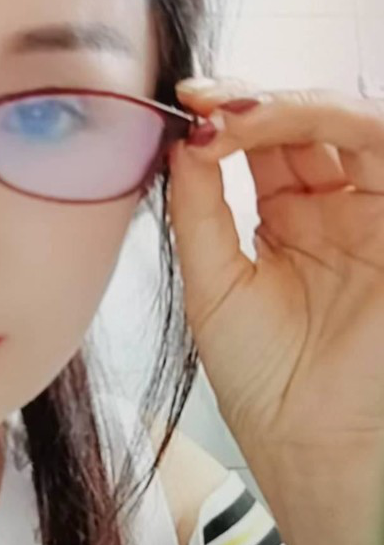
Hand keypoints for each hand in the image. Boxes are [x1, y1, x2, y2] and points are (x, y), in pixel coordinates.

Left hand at [167, 78, 383, 491]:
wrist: (313, 444)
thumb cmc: (266, 381)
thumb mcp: (213, 284)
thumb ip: (199, 210)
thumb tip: (182, 141)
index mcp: (285, 224)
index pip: (259, 145)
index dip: (223, 120)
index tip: (182, 106)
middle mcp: (332, 210)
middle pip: (300, 124)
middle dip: (250, 102)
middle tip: (204, 100)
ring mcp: (371, 214)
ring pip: (344, 124)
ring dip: (287, 106)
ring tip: (233, 113)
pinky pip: (380, 146)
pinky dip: (332, 121)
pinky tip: (276, 124)